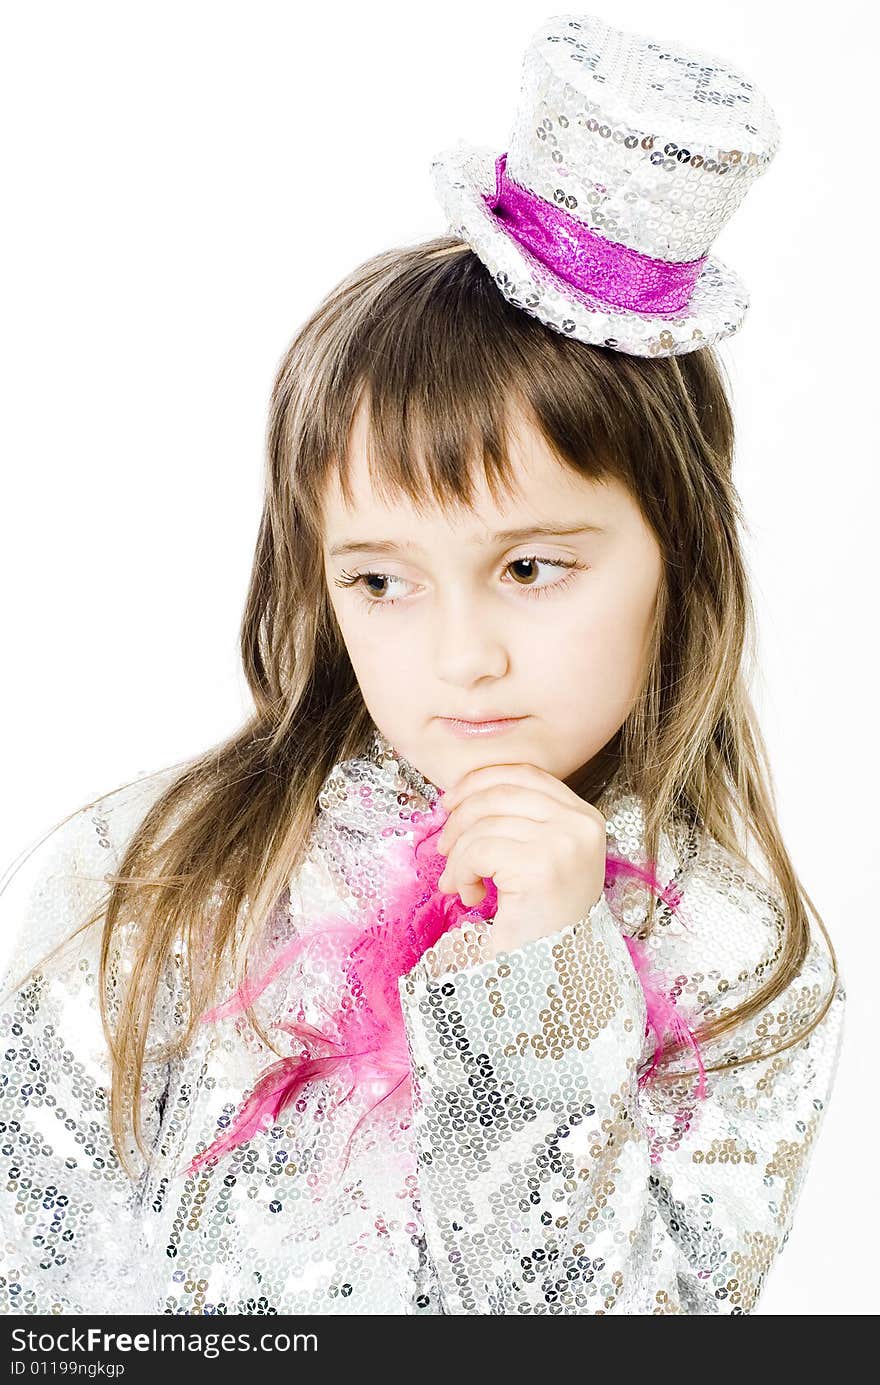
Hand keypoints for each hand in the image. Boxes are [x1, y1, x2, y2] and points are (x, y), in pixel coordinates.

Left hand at [434, 762, 606, 958]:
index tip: (452, 800)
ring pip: (483, 824)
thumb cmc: (541, 921)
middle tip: (444, 848)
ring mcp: (564, 843)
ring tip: (461, 883)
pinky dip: (461, 872)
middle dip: (460, 818)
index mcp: (585, 818)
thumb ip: (518, 821)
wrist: (549, 977)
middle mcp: (581, 825)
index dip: (481, 781)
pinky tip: (470, 895)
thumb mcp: (540, 858)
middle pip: (500, 793)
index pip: (525, 774)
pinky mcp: (540, 866)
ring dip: (458, 855)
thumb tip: (463, 794)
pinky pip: (477, 850)